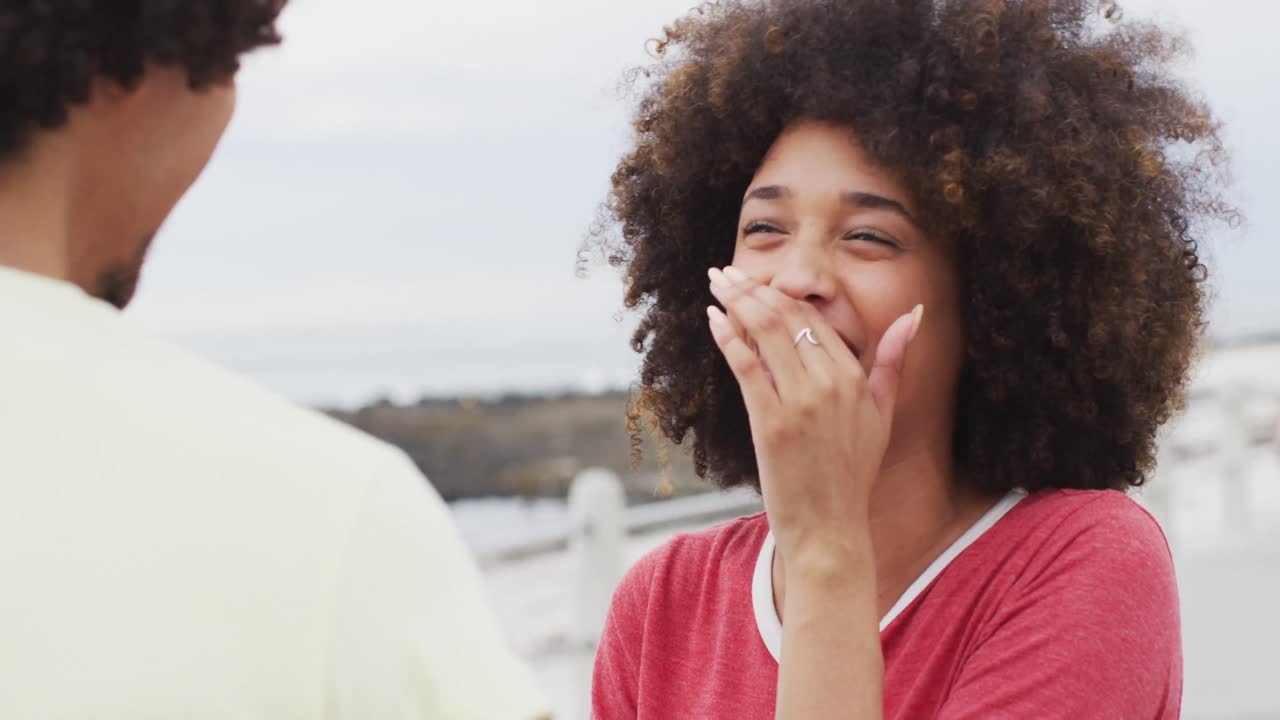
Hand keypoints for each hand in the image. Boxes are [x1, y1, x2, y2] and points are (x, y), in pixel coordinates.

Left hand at [706, 265, 921, 562]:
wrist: (830, 527)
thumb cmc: (852, 473)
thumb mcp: (883, 414)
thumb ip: (893, 362)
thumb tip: (914, 315)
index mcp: (855, 377)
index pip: (813, 319)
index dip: (781, 294)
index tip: (757, 280)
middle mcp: (830, 383)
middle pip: (785, 317)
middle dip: (750, 288)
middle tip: (724, 272)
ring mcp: (800, 402)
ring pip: (764, 332)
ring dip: (734, 301)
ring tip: (714, 283)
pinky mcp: (771, 422)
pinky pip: (746, 365)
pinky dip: (727, 337)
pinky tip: (713, 319)